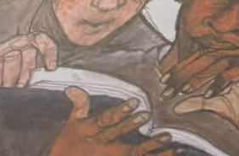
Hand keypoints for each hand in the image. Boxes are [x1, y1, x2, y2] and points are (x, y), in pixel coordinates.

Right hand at [0, 33, 58, 144]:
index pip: (37, 40)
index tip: (51, 66)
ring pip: (11, 54)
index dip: (47, 50)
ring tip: (3, 88)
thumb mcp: (10, 91)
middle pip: (26, 46)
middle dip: (26, 68)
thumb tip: (47, 77)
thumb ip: (26, 82)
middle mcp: (4, 49)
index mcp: (15, 53)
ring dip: (9, 75)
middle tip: (19, 86)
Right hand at [49, 89, 175, 155]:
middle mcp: (100, 145)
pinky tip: (169, 155)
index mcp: (89, 131)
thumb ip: (79, 105)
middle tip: (151, 117)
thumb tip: (73, 88)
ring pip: (131, 154)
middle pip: (120, 137)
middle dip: (135, 128)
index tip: (135, 102)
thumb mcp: (72, 123)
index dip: (119, 112)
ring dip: (151, 149)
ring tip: (169, 143)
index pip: (106, 120)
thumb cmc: (69, 142)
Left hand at [167, 49, 238, 154]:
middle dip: (187, 71)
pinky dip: (221, 81)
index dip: (184, 66)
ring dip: (201, 76)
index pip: (206, 54)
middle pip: (212, 54)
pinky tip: (209, 95)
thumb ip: (198, 100)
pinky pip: (238, 71)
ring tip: (184, 91)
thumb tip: (175, 105)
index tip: (165, 81)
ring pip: (223, 60)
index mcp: (238, 58)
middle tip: (169, 86)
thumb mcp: (218, 105)